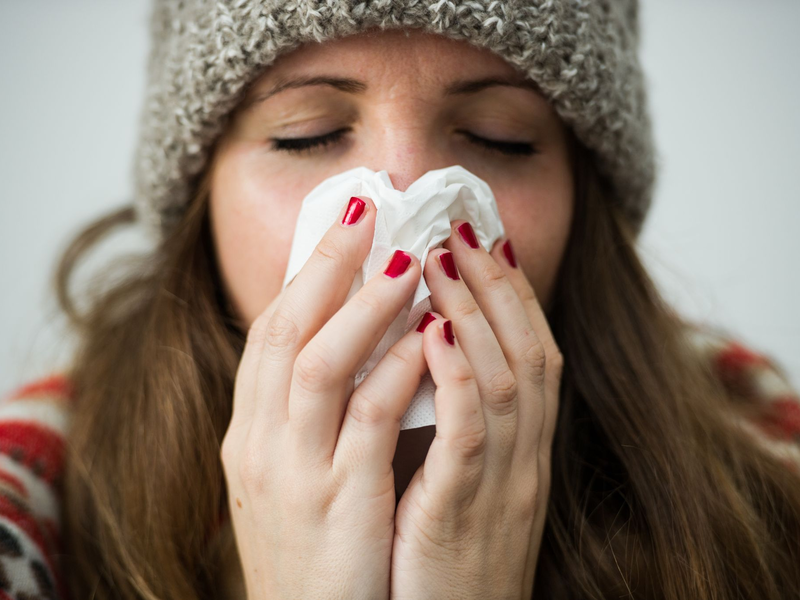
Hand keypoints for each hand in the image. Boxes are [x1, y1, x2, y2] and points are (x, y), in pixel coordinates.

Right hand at [220, 195, 432, 599]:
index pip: (269, 333)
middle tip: (365, 206)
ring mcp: (293, 474)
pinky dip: (396, 370)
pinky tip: (428, 335)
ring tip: (405, 258)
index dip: (305, 271)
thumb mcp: (292, 476)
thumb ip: (311, 414)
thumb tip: (353, 345)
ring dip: (363, 305)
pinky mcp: (338, 504)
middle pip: (284, 330)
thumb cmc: (311, 551)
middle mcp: (258, 444)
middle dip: (324, 263)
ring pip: (319, 364)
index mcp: (249, 433)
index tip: (341, 223)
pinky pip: (367, 421)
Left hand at [390, 220, 563, 599]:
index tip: (483, 239)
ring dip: (476, 311)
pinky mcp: (465, 511)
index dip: (511, 292)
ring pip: (507, 378)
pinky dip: (457, 376)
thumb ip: (456, 422)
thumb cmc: (442, 556)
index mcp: (520, 449)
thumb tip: (425, 355)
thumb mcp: (460, 482)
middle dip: (496, 283)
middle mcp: (524, 458)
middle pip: (528, 349)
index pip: (530, 352)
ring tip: (441, 256)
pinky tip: (434, 331)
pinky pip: (471, 433)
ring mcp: (503, 483)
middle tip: (465, 225)